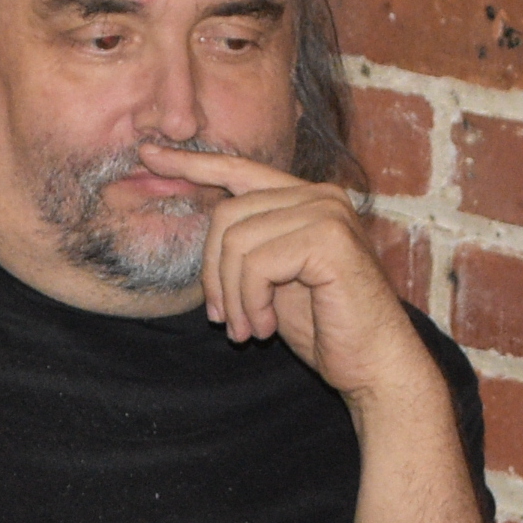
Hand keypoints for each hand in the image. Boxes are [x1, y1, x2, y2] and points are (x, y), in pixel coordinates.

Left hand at [138, 143, 435, 403]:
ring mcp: (327, 213)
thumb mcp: (271, 280)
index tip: (147, 155)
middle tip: (225, 321)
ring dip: (233, 296)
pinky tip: (265, 328)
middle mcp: (320, 196)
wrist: (375, 367)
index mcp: (306, 199)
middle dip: (214, 274)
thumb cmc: (326, 329)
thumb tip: (201, 220)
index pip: (239, 170)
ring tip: (248, 330)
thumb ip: (245, 247)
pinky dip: (251, 301)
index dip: (192, 164)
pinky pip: (257, 263)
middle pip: (227, 215)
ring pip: (237, 241)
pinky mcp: (329, 239)